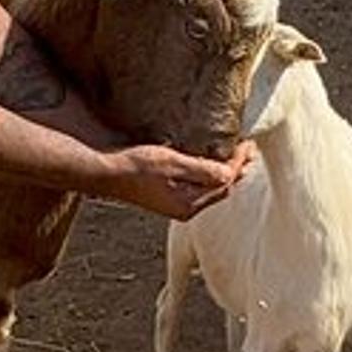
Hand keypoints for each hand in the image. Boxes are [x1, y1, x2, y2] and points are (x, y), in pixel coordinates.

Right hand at [101, 142, 252, 219]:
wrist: (104, 173)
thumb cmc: (134, 166)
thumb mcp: (171, 163)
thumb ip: (202, 169)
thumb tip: (231, 172)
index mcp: (189, 204)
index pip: (224, 182)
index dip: (239, 162)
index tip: (247, 143)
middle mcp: (185, 209)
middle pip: (220, 188)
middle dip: (236, 168)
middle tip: (248, 147)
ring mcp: (176, 204)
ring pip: (209, 188)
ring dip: (223, 170)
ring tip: (234, 152)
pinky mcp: (168, 196)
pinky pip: (197, 186)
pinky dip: (207, 173)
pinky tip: (207, 160)